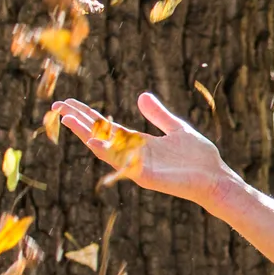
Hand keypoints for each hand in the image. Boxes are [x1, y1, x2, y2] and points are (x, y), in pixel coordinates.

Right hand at [53, 93, 236, 207]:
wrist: (216, 178)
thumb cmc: (199, 157)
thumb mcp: (176, 128)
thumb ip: (158, 115)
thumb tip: (141, 95)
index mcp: (139, 142)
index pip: (107, 126)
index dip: (87, 114)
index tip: (67, 102)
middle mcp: (134, 154)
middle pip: (100, 135)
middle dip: (79, 122)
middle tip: (57, 107)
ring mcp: (138, 166)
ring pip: (107, 149)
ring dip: (87, 135)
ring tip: (68, 120)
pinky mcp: (148, 177)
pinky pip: (125, 164)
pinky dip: (112, 154)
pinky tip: (97, 142)